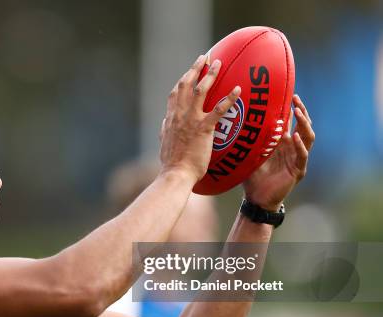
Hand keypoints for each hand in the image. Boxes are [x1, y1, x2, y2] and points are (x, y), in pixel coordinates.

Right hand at [159, 55, 240, 182]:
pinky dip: (228, 98)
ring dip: (210, 75)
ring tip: (219, 63)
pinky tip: (238, 89)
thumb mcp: (164, 143)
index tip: (191, 70)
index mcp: (170, 119)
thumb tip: (164, 123)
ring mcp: (191, 120)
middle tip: (205, 57)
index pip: (175, 93)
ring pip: (200, 91)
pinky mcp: (203, 129)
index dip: (183, 79)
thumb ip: (165, 130)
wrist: (176, 174)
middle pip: (186, 85)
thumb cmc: (171, 163)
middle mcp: (179, 115)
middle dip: (196, 69)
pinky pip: (218, 110)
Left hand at [243, 94, 314, 210]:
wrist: (256, 198)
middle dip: (301, 111)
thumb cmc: (252, 176)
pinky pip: (302, 155)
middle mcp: (293, 148)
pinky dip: (300, 145)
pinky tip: (296, 137)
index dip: (293, 108)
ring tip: (298, 112)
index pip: (292, 122)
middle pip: (303, 125)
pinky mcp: (298, 170)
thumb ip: (251, 139)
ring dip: (304, 124)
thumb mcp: (251, 154)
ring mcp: (298, 159)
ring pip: (308, 137)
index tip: (290, 94)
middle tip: (296, 98)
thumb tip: (237, 121)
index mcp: (283, 143)